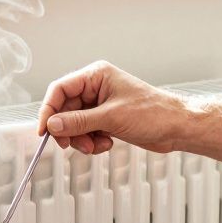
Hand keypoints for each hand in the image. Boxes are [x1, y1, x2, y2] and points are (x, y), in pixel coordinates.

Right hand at [38, 60, 190, 155]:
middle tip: (71, 145)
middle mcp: (96, 88)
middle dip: (68, 130)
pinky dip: (91, 141)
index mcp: (96, 76)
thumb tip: (52, 125)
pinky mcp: (106, 119)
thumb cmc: (153, 113)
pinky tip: (106, 144)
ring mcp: (101, 104)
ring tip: (95, 146)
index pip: (60, 89)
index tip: (45, 131)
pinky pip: (86, 132)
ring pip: (74, 124)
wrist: (176, 127)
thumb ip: (78, 122)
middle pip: (65, 109)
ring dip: (81, 139)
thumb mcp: (111, 118)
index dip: (48, 110)